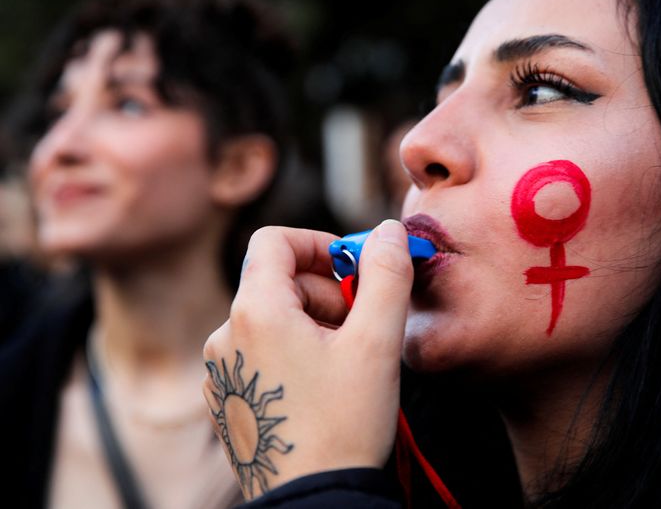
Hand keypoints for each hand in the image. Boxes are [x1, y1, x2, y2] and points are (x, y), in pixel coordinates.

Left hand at [202, 220, 412, 498]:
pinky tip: (319, 386)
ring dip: (311, 324)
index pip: (276, 240)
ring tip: (343, 363)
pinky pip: (258, 351)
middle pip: (277, 280)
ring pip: (271, 318)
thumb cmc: (344, 424)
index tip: (353, 270)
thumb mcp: (377, 343)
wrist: (314, 499)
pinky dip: (291, 352)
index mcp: (255, 312)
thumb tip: (388, 230)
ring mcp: (220, 369)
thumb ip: (386, 275)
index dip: (319, 244)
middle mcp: (225, 335)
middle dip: (324, 292)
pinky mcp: (225, 396)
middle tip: (360, 327)